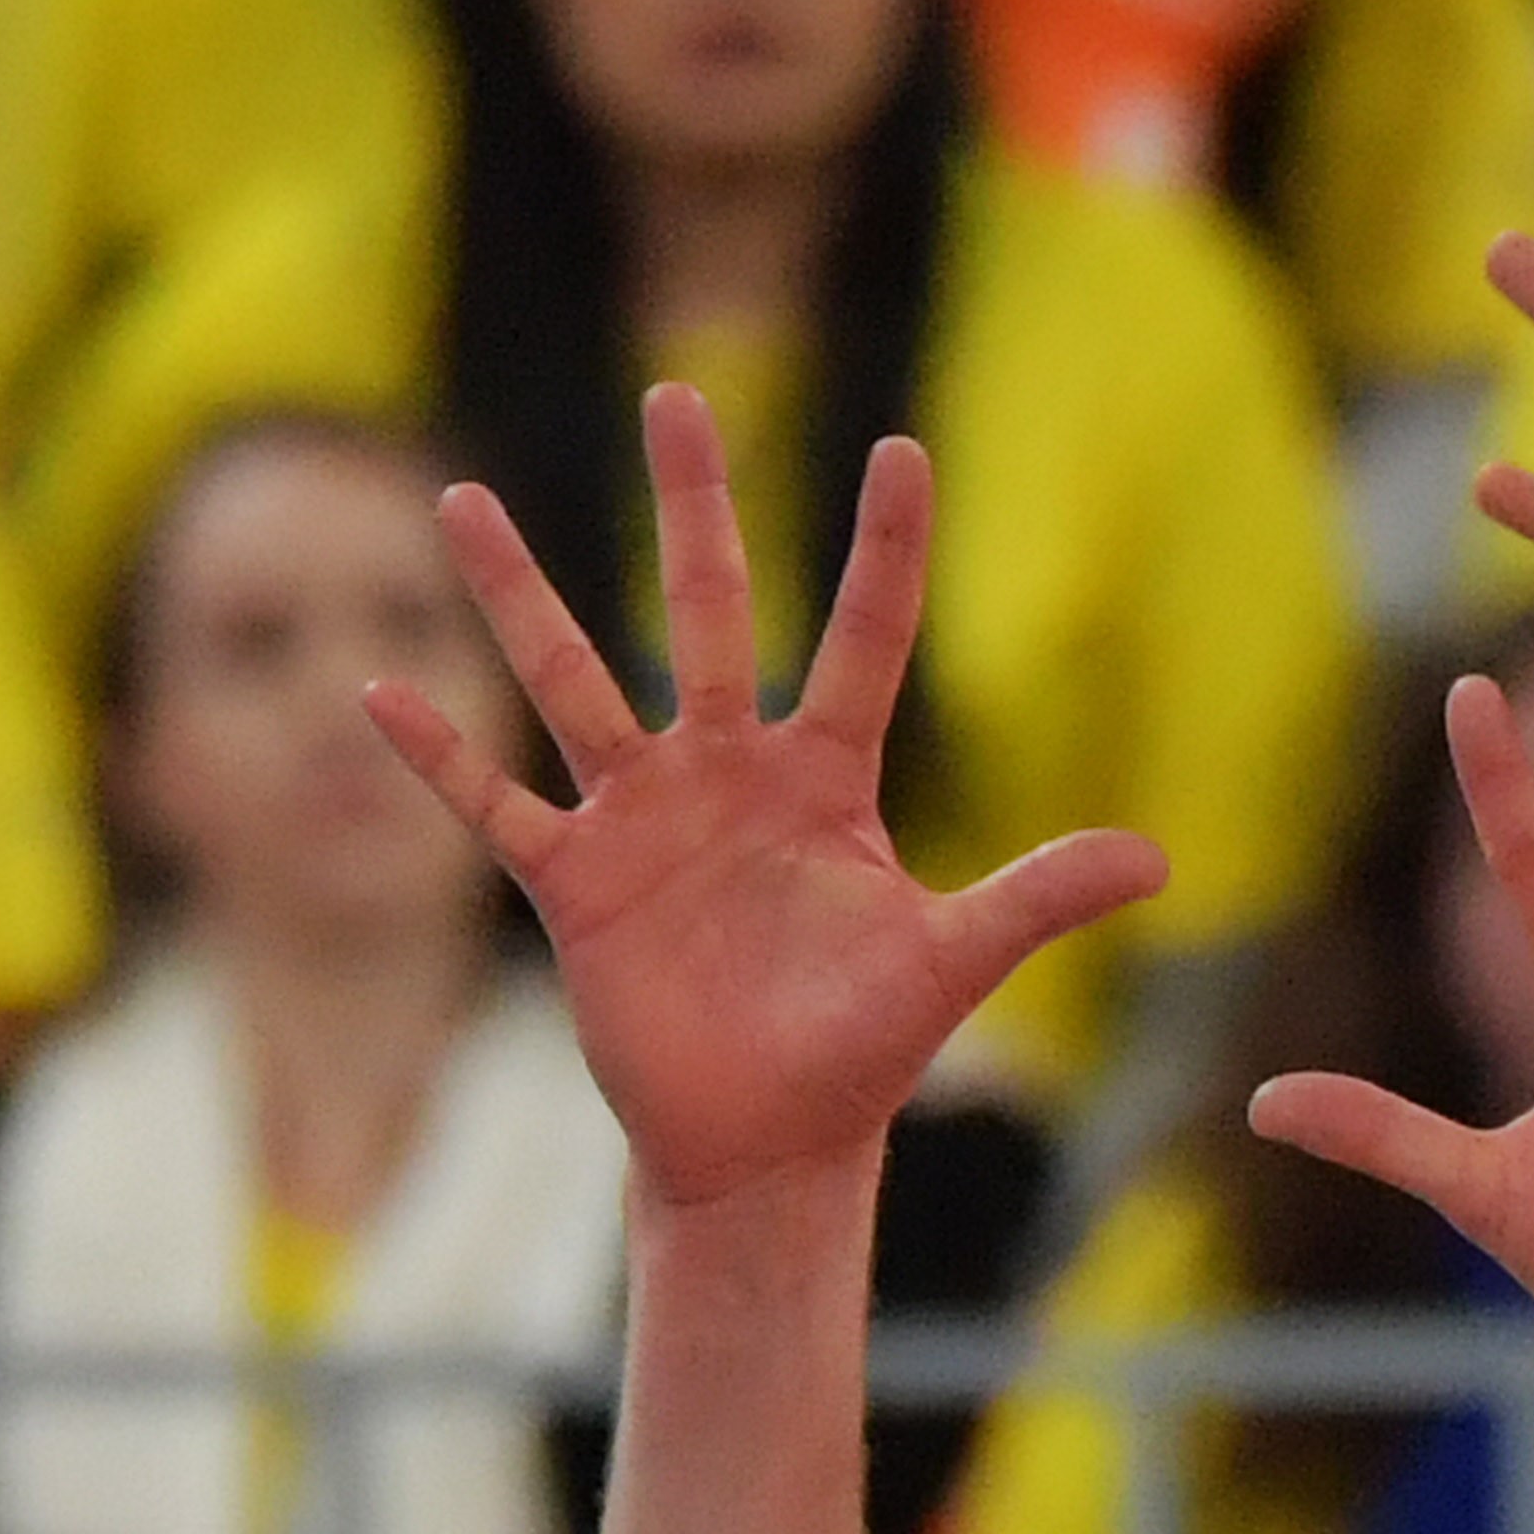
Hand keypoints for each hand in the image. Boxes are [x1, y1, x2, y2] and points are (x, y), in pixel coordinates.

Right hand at [363, 389, 1164, 1209]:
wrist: (771, 1141)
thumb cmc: (861, 1049)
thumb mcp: (955, 962)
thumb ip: (1039, 900)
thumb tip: (1158, 862)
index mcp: (827, 778)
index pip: (865, 639)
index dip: (888, 551)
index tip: (902, 448)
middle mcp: (728, 772)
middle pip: (710, 611)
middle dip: (697, 507)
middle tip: (676, 392)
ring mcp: (642, 817)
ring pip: (570, 680)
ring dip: (518, 595)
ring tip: (456, 500)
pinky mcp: (574, 882)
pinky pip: (494, 804)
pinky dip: (437, 756)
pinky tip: (375, 689)